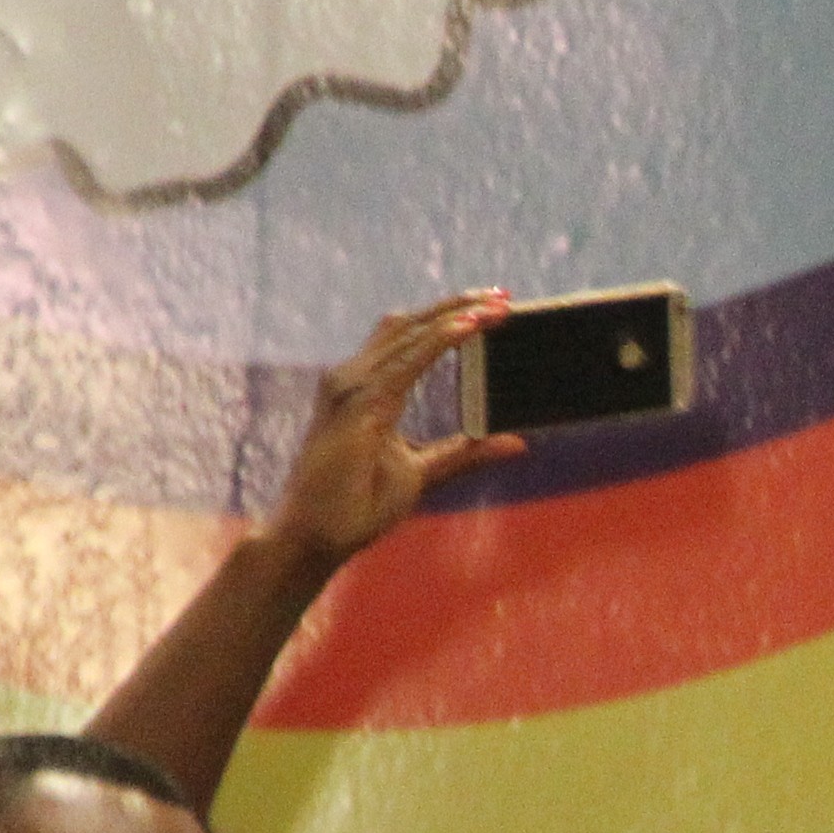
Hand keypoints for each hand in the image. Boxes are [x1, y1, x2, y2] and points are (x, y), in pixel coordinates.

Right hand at [264, 293, 525, 577]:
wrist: (316, 536)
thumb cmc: (356, 505)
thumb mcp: (424, 473)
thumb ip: (465, 455)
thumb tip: (517, 442)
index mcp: (368, 389)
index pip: (410, 339)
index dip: (448, 319)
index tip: (491, 308)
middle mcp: (355, 379)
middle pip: (410, 326)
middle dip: (457, 306)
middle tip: (504, 296)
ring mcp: (352, 388)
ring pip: (409, 335)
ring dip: (454, 317)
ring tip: (496, 307)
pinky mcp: (358, 405)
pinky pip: (405, 362)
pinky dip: (438, 341)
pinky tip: (468, 329)